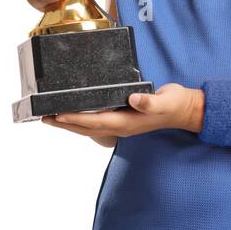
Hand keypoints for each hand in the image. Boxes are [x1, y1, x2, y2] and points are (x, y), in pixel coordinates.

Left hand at [41, 82, 203, 138]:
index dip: (76, 119)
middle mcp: (121, 127)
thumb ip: (150, 102)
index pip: (96, 122)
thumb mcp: (165, 101)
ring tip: (53, 118)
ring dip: (71, 125)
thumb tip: (134, 100)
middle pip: (87, 129)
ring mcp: (122, 126)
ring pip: (90, 129)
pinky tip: (77, 114)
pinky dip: (83, 121)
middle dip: (66, 124)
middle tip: (45, 118)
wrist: (185, 110)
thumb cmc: (175, 104)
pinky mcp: (123, 120)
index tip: (58, 115)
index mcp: (128, 123)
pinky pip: (97, 124)